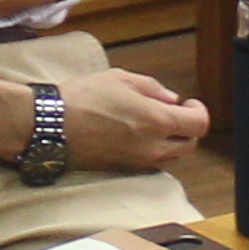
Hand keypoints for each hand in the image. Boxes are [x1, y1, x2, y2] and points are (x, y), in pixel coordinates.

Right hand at [55, 66, 209, 172]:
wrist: (50, 125)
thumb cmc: (82, 98)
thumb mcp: (120, 79)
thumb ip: (152, 88)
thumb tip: (171, 99)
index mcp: (156, 121)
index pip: (199, 125)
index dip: (198, 112)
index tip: (189, 104)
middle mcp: (152, 147)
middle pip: (189, 145)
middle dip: (186, 129)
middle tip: (173, 113)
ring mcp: (137, 163)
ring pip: (171, 159)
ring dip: (170, 143)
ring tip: (153, 125)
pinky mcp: (122, 171)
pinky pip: (150, 165)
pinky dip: (152, 152)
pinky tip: (136, 137)